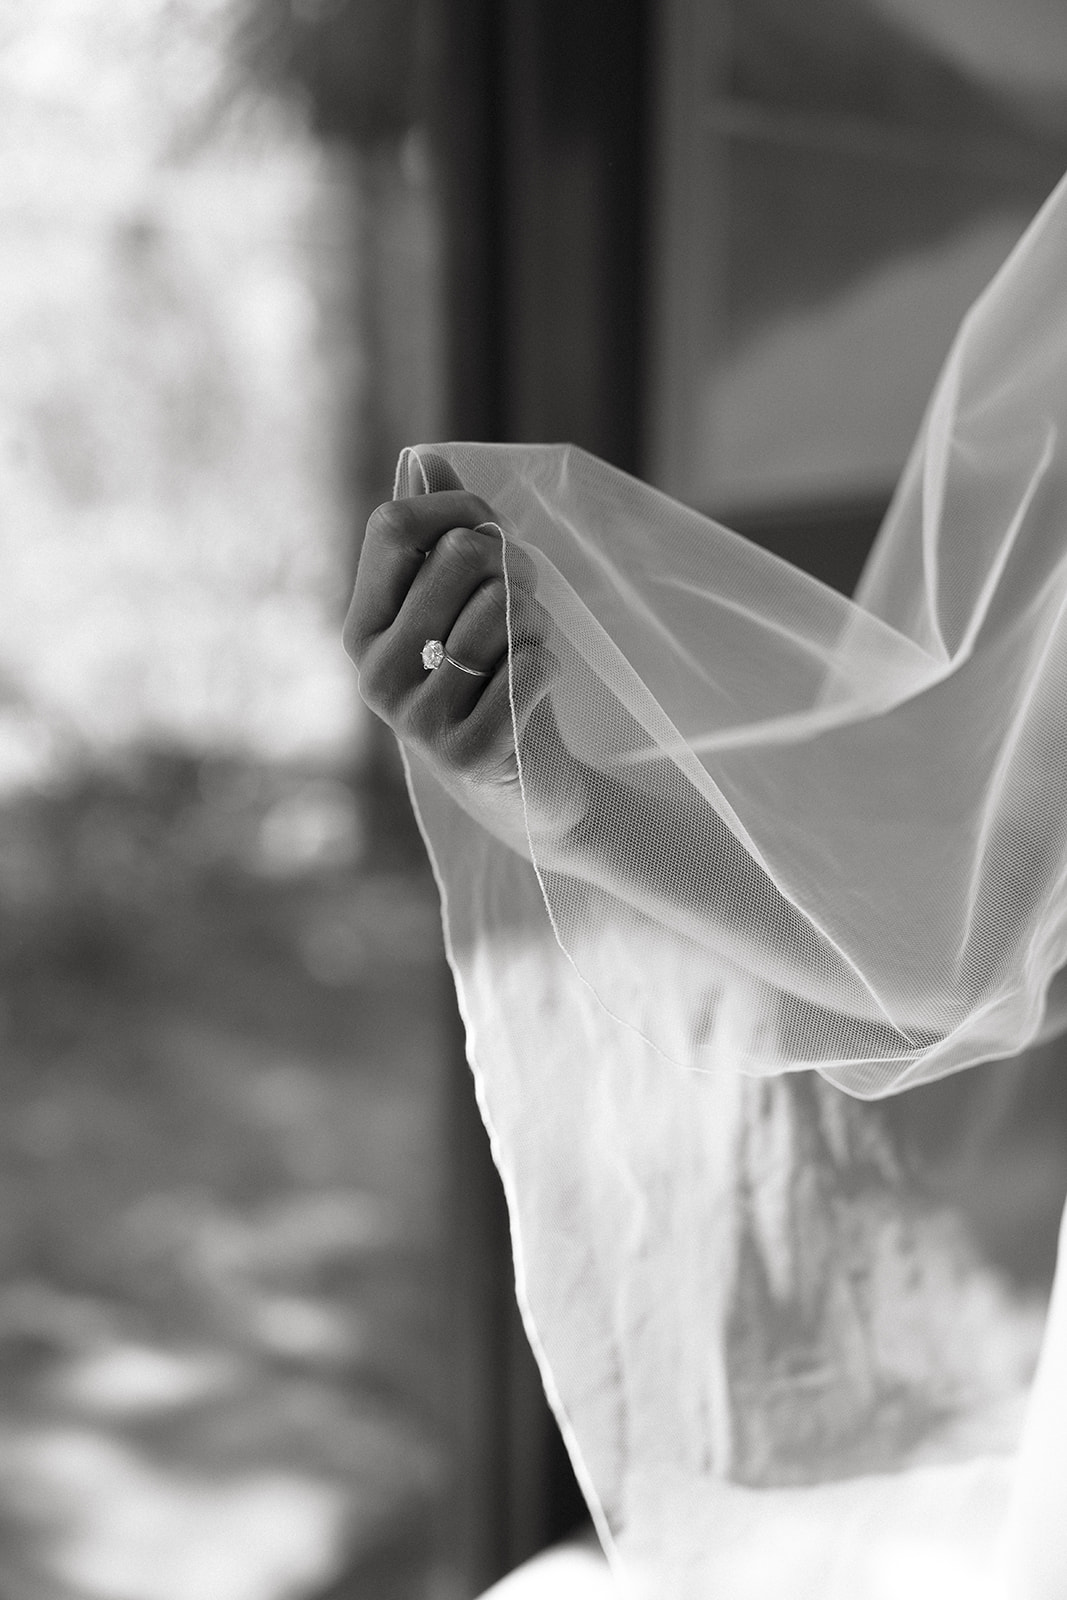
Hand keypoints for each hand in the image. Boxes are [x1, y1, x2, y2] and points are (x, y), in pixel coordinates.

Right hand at [343, 458, 583, 852]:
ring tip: (529, 646)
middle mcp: (373, 673)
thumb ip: (441, 534)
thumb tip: (426, 460)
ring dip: (536, 621)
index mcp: (363, 627)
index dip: (458, 509)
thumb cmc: (492, 680)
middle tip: (525, 598)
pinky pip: (528, 667)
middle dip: (514, 566)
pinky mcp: (464, 754)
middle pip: (460, 557)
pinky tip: (536, 686)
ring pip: (502, 611)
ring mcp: (414, 720)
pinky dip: (549, 664)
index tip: (493, 529)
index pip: (394, 526)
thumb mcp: (462, 607)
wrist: (526, 787)